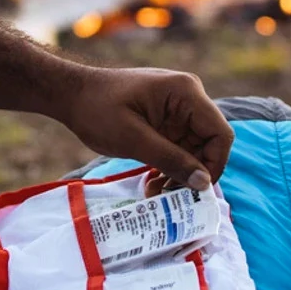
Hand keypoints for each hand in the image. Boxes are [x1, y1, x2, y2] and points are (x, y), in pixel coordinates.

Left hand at [59, 66, 232, 190]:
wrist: (71, 95)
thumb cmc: (97, 110)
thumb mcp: (132, 139)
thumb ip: (170, 159)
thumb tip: (204, 184)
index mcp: (185, 92)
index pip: (219, 134)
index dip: (214, 165)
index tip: (195, 190)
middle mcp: (187, 96)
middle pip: (208, 144)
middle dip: (193, 173)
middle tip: (171, 197)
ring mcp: (177, 108)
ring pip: (194, 150)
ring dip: (179, 173)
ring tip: (156, 193)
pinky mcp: (165, 119)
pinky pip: (179, 147)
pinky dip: (170, 165)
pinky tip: (153, 183)